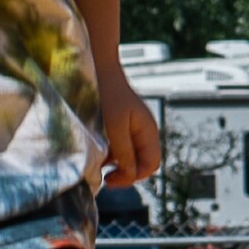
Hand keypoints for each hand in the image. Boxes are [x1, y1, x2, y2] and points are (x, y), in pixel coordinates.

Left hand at [94, 66, 160, 192]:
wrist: (100, 70)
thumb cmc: (108, 95)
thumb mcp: (115, 126)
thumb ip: (124, 150)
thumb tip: (129, 174)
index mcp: (148, 132)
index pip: (150, 165)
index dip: (132, 177)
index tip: (110, 179)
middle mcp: (145, 133)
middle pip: (142, 164)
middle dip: (126, 174)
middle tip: (105, 178)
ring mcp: (135, 130)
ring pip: (131, 158)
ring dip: (117, 166)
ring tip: (99, 166)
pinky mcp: (123, 127)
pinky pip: (122, 149)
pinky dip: (111, 156)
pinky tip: (98, 153)